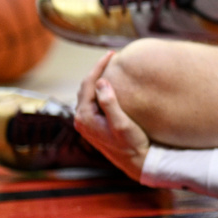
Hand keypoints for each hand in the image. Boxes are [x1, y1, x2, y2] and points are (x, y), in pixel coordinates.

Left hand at [73, 51, 150, 180]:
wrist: (136, 162)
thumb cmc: (131, 144)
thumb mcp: (121, 123)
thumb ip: (109, 103)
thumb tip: (101, 82)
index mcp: (85, 117)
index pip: (88, 85)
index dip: (99, 67)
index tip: (111, 55)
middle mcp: (82, 119)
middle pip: (85, 88)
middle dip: (97, 71)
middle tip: (111, 58)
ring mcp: (87, 123)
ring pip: (89, 94)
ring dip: (98, 80)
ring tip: (110, 68)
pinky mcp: (94, 125)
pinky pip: (93, 102)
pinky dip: (100, 90)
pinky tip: (111, 86)